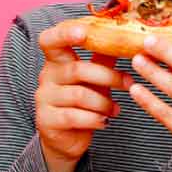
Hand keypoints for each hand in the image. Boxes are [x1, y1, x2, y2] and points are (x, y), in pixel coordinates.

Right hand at [36, 22, 126, 171]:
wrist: (65, 139)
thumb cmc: (81, 105)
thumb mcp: (92, 79)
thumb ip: (103, 59)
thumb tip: (124, 38)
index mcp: (56, 62)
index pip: (50, 40)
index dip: (64, 33)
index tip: (84, 31)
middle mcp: (47, 77)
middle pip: (77, 69)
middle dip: (108, 77)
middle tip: (128, 83)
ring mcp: (44, 98)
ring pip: (79, 95)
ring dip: (104, 103)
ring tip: (115, 110)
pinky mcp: (47, 119)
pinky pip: (74, 116)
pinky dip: (94, 119)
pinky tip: (103, 122)